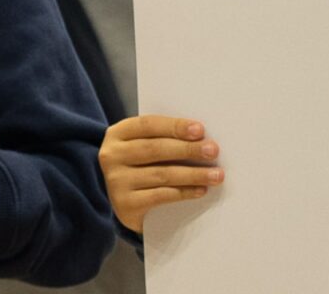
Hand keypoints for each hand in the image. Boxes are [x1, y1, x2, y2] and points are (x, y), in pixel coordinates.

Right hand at [98, 116, 223, 233]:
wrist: (125, 199)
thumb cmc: (144, 163)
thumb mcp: (147, 144)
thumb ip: (166, 137)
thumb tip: (203, 137)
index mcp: (119, 133)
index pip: (148, 125)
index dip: (175, 126)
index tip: (200, 130)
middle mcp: (112, 156)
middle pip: (155, 149)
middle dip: (188, 149)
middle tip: (213, 151)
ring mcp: (116, 181)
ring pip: (161, 174)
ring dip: (193, 174)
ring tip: (216, 174)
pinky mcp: (124, 204)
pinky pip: (160, 196)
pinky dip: (184, 192)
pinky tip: (201, 190)